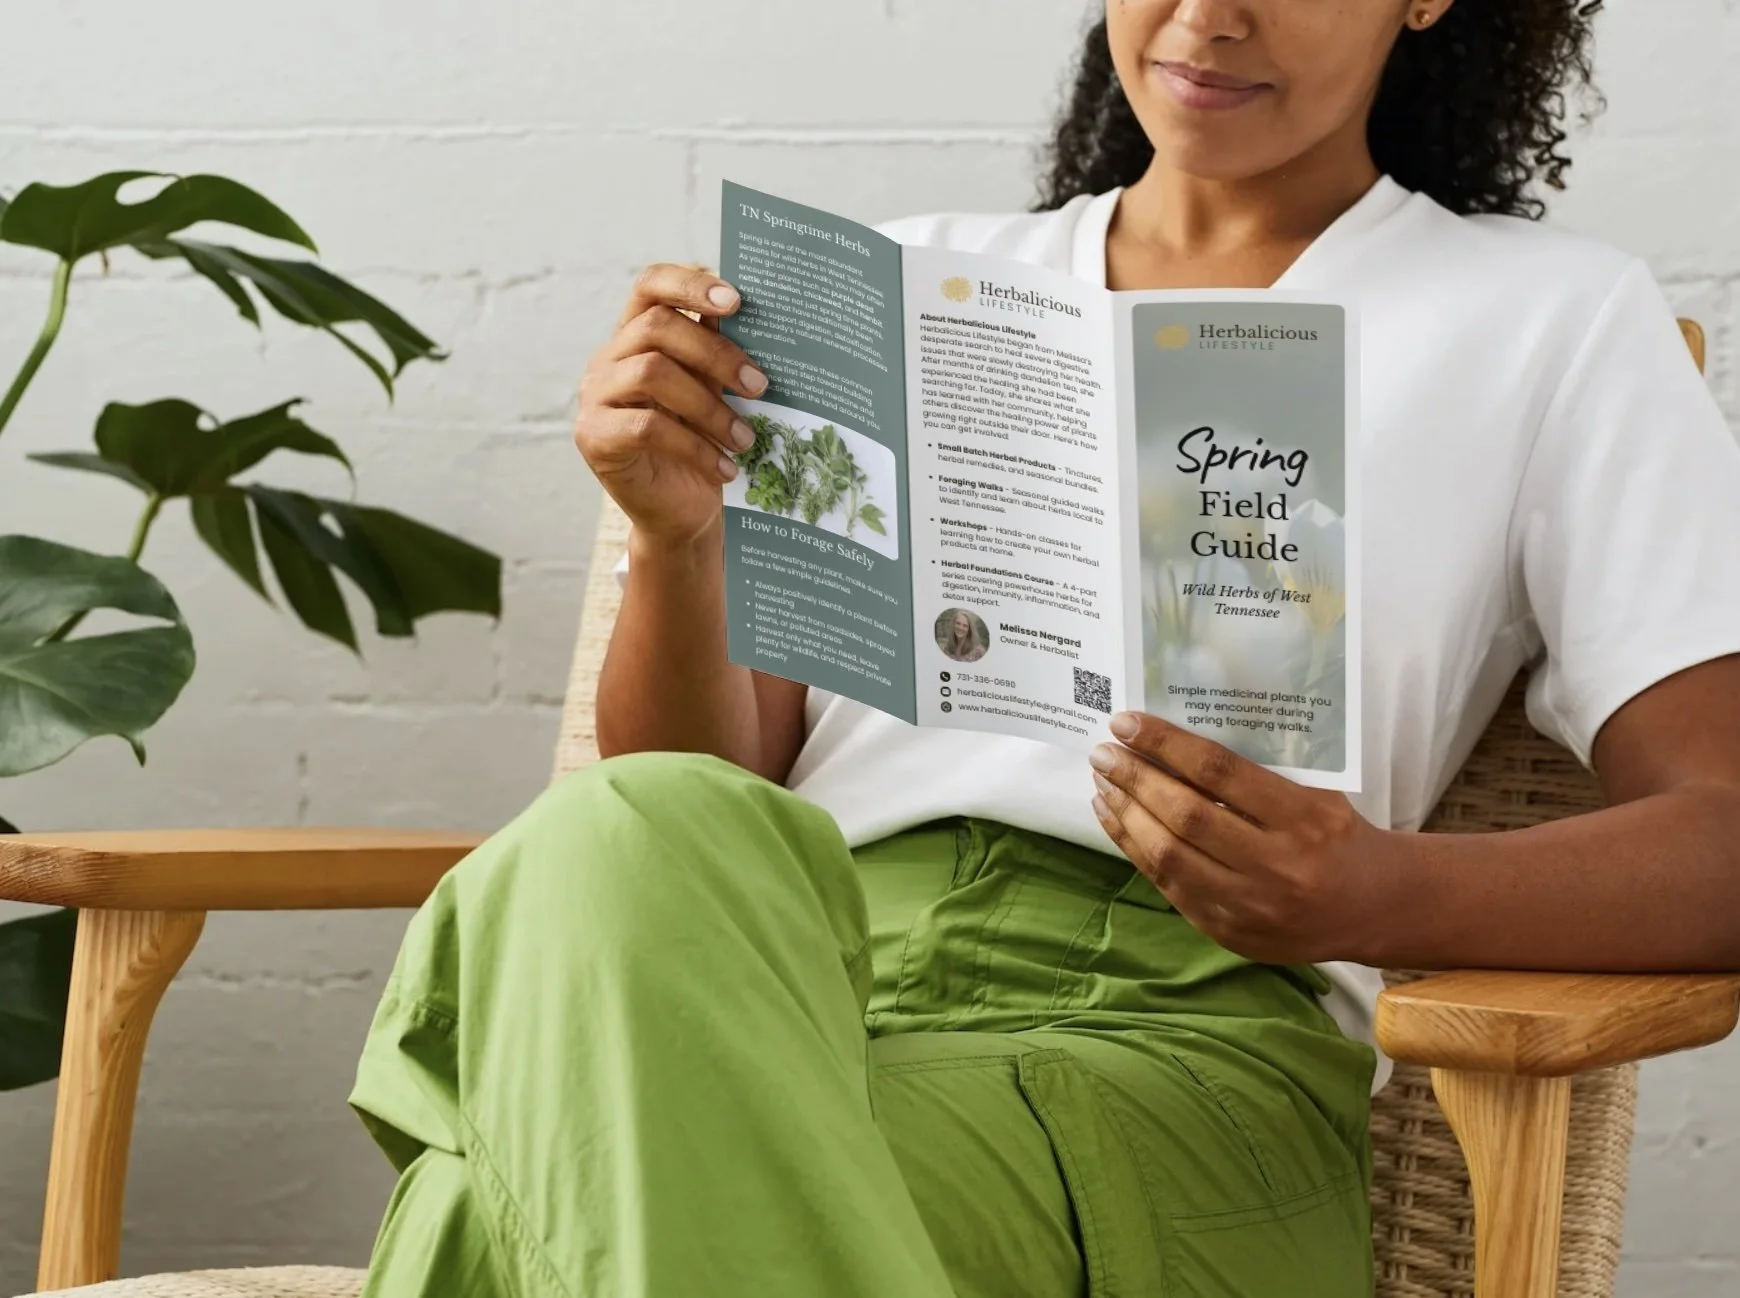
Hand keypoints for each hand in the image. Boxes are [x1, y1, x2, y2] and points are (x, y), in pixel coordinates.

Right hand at [575, 263, 769, 544]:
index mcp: (636, 336)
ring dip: (709, 406)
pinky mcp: (594, 437)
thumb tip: (757, 313)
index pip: (650, 285)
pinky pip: (647, 427)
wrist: (681, 515)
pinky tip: (725, 468)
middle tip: (760, 386)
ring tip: (746, 438)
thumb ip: (719, 352)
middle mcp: (608, 358)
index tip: (737, 301)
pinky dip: (694, 447)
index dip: (690, 283)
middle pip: (656, 327)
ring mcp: (594, 396)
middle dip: (716, 354)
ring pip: (652, 373)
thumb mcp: (715, 392)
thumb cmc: (703, 446)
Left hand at [1088, 711, 1391, 964]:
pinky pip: (1169, 887)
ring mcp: (1250, 908)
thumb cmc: (1338, 834)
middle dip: (1135, 779)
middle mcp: (1277, 867)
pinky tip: (1118, 821)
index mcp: (1304, 818)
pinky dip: (1136, 850)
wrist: (1372, 907)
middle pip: (1186, 816)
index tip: (1127, 722)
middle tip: (1103, 753)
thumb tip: (1176, 737)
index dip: (1166, 744)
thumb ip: (1256, 771)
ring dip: (1127, 815)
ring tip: (1103, 784)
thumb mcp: (1315, 792)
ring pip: (1169, 856)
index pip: (1219, 771)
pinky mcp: (1228, 933)